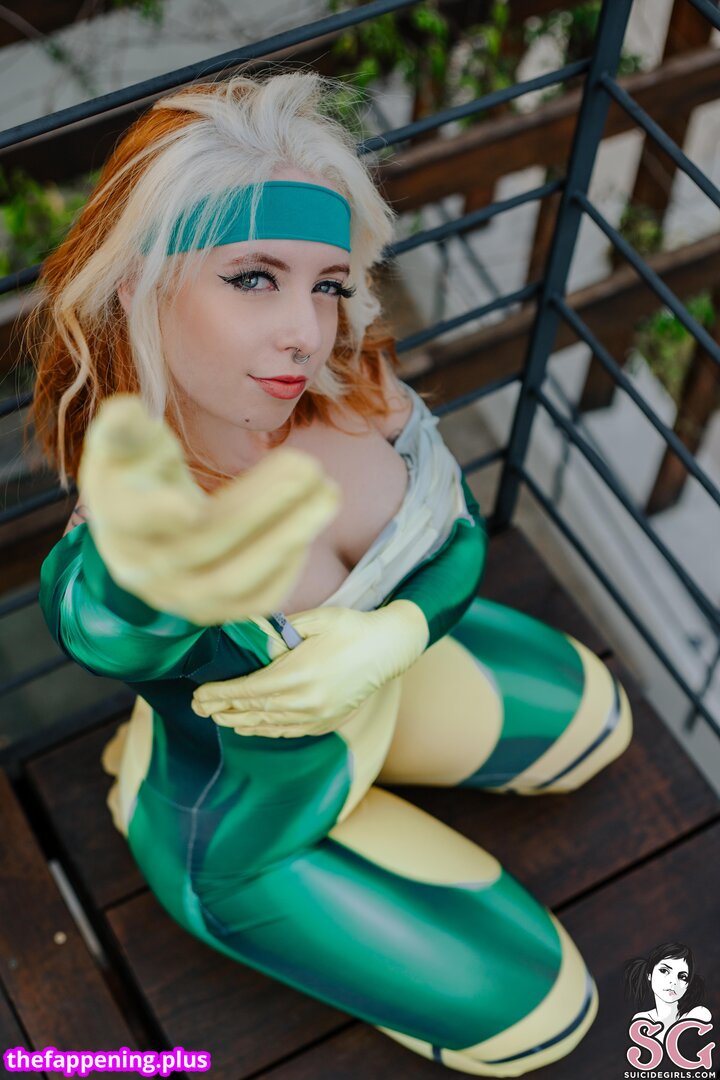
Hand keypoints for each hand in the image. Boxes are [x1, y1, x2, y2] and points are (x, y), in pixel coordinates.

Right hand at [78, 394, 340, 623]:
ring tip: (327, 492)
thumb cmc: (139, 477)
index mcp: (119, 519)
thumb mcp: (125, 447)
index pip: (135, 518)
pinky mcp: (216, 612)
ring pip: (238, 580)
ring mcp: (181, 597)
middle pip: (208, 541)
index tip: (190, 501)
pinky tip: (310, 524)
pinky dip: (290, 565)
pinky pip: (257, 599)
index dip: (157, 512)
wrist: (141, 537)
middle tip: (308, 464)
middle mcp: (145, 568)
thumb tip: (125, 410)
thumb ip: (125, 430)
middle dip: (264, 503)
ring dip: (289, 536)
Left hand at [190, 600, 429, 736]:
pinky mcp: (326, 722)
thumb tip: (245, 632)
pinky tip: (252, 727)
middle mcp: (304, 700)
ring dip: (239, 722)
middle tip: (199, 707)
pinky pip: (288, 732)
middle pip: (252, 710)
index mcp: (297, 673)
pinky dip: (265, 731)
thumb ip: (277, 630)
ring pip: (268, 725)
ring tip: (218, 719)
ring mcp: (316, 715)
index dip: (219, 694)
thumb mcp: (314, 619)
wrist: (389, 648)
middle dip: (222, 709)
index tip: (198, 694)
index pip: (246, 690)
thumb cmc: (351, 628)